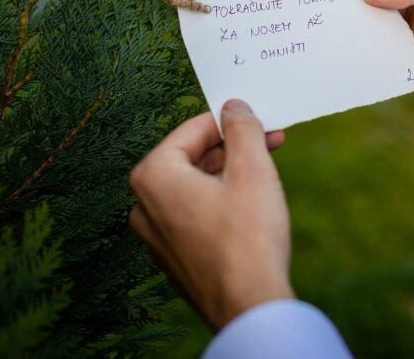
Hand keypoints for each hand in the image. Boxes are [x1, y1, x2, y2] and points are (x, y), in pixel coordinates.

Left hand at [129, 100, 293, 328]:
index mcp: (152, 177)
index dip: (231, 121)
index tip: (259, 120)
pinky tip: (251, 208)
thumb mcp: (252, 169)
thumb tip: (234, 107)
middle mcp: (144, 206)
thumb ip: (241, 129)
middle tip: (270, 141)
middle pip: (192, 158)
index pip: (193, 130)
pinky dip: (220, 203)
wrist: (249, 306)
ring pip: (194, 187)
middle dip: (232, 148)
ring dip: (229, 174)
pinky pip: (195, 216)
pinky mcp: (174, 258)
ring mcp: (155, 237)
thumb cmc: (248, 238)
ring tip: (265, 173)